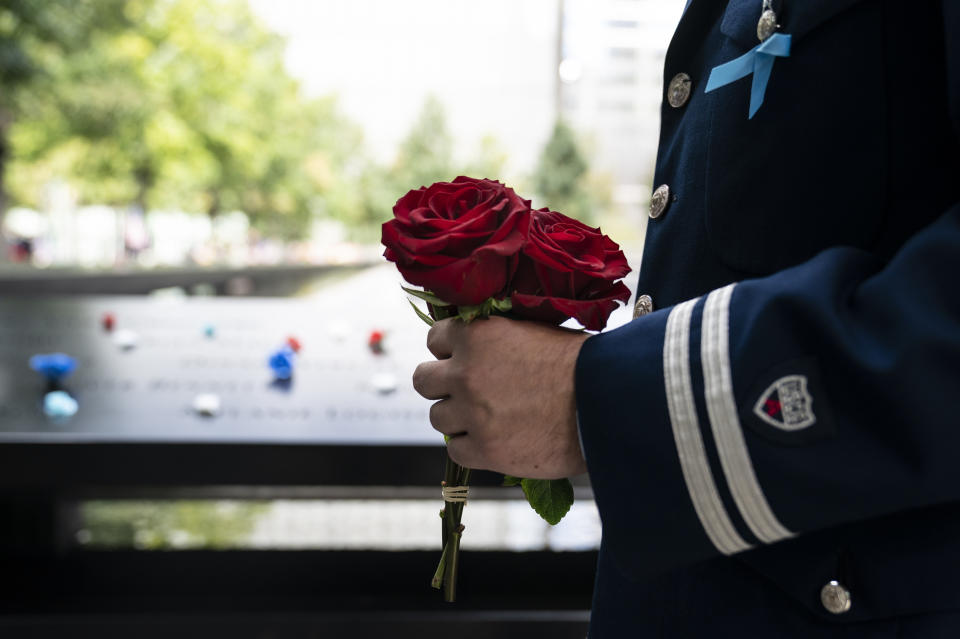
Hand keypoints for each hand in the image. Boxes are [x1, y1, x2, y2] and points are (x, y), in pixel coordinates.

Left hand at [412, 316, 589, 478]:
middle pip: (424, 381)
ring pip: (438, 418)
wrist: (608, 403)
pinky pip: (456, 451)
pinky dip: (473, 449)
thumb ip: (497, 338)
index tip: (467, 360)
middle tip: (470, 393)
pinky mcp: (485, 450)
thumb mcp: (533, 331)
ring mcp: (472, 413)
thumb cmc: (581, 363)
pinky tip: (497, 441)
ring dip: (459, 419)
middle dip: (444, 386)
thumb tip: (475, 344)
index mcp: (478, 335)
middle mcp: (466, 372)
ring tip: (490, 419)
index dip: (451, 351)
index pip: (435, 340)